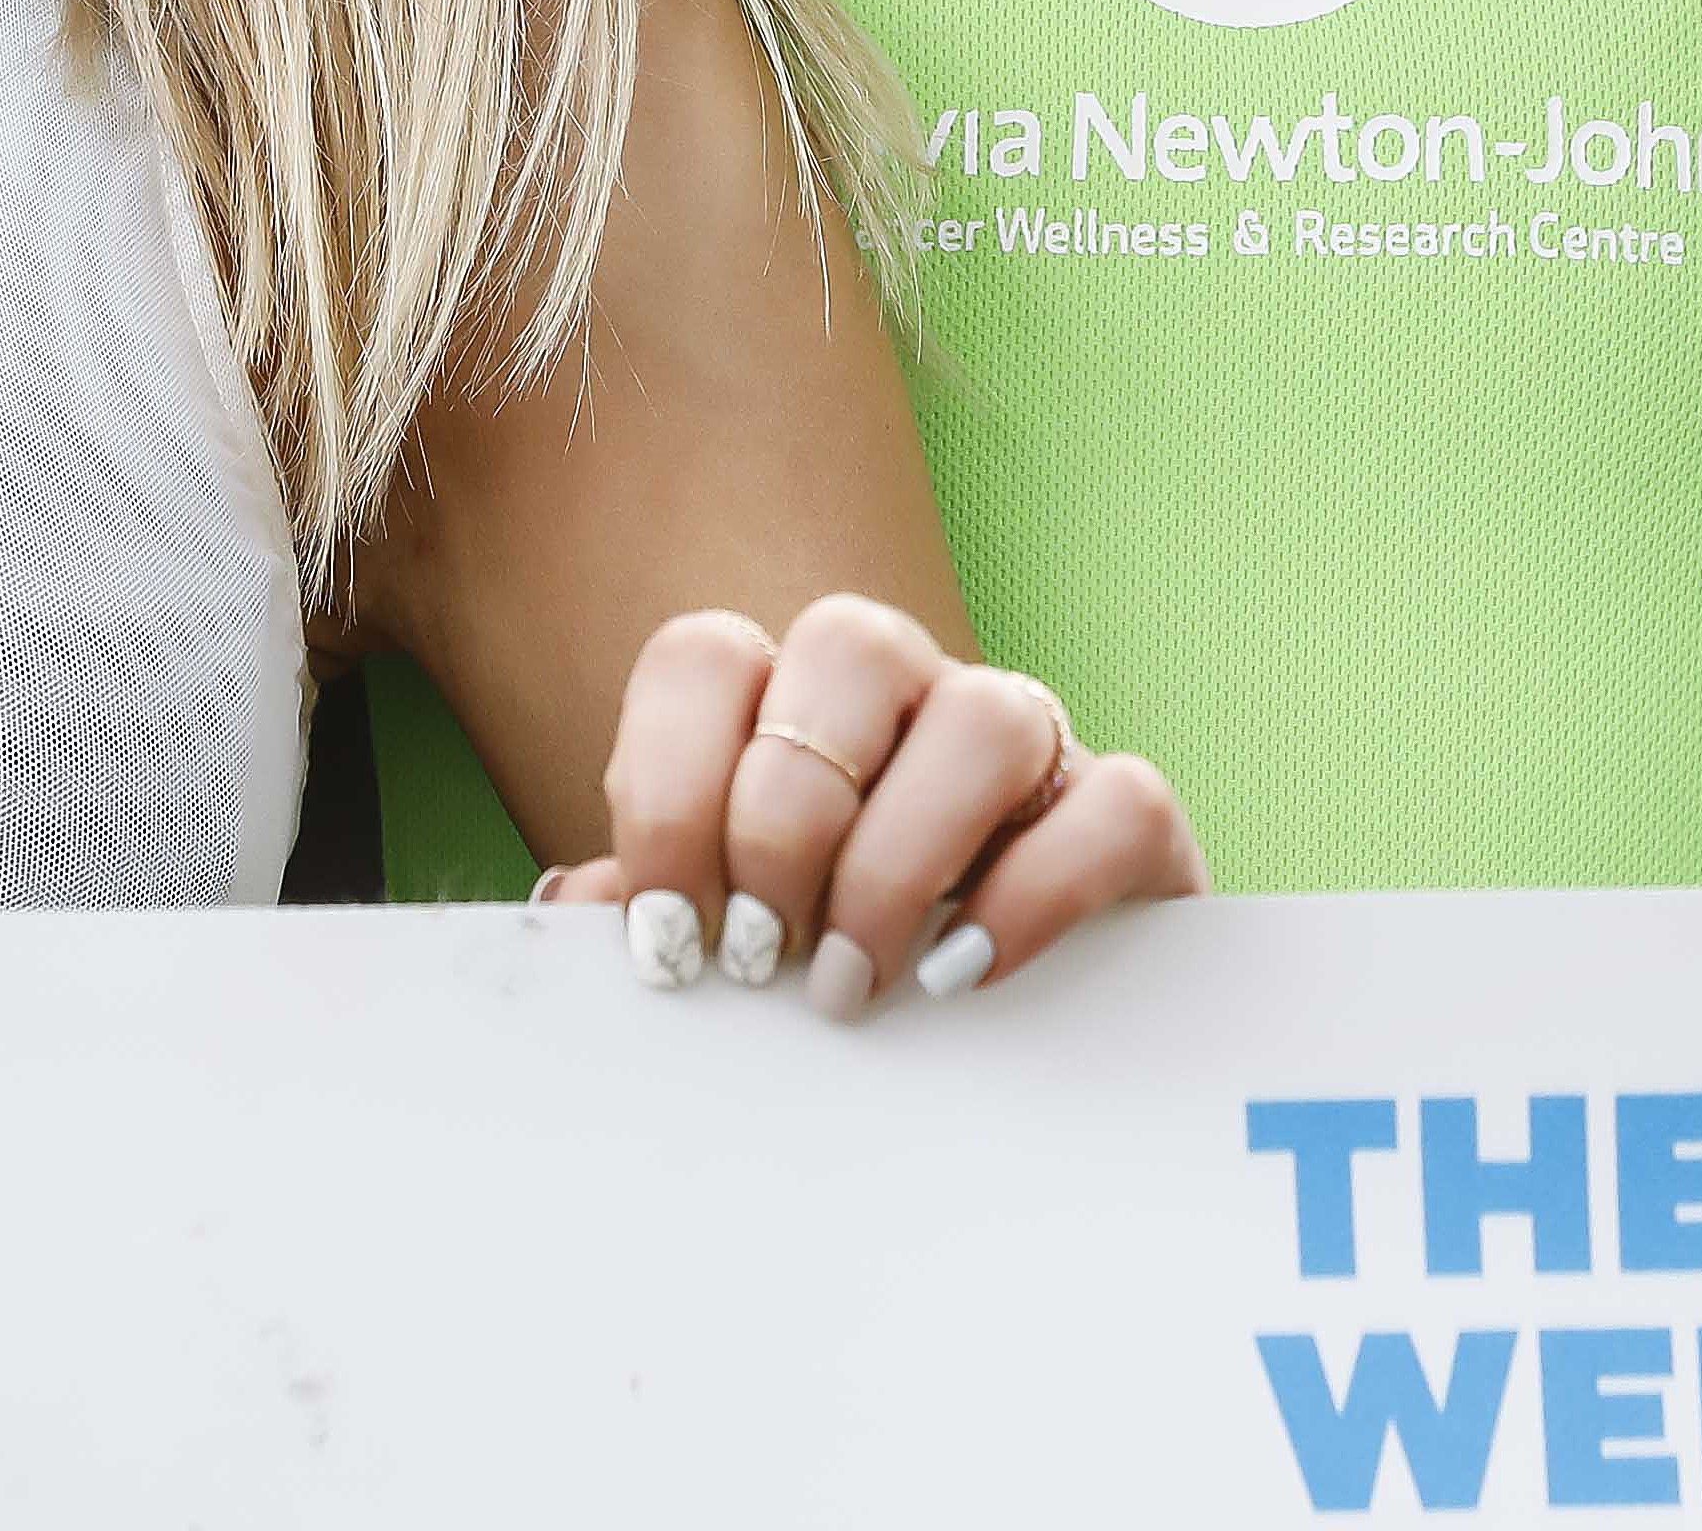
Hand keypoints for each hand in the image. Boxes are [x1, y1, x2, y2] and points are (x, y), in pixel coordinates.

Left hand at [540, 593, 1194, 1018]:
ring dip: (900, 861)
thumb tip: (573, 906)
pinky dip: (1034, 895)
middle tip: (765, 959)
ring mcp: (1030, 744)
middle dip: (784, 821)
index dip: (668, 790)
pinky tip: (963, 976)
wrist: (997, 1056)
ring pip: (984, 712)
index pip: (708, 655)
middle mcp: (911, 695)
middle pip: (849, 644)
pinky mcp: (1128, 822)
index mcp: (789, 706)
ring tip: (853, 982)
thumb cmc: (823, 976)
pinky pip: (1114, 803)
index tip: (667, 943)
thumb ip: (646, 912)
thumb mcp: (725, 944)